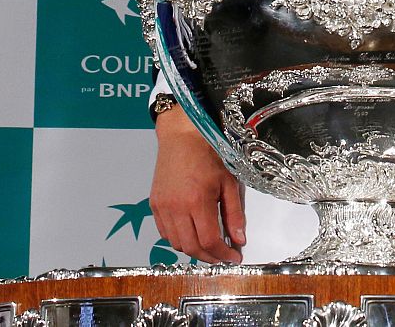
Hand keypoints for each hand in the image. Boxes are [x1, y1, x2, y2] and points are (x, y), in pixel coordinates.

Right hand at [150, 107, 245, 262]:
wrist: (182, 137)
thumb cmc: (208, 155)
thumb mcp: (229, 182)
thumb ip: (235, 213)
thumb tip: (239, 239)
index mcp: (197, 201)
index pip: (209, 241)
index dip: (223, 254)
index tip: (234, 257)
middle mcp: (176, 207)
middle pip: (191, 248)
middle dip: (210, 257)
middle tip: (223, 255)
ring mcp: (162, 207)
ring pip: (176, 244)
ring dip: (193, 250)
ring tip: (209, 246)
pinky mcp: (154, 205)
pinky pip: (165, 233)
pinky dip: (179, 240)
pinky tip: (191, 233)